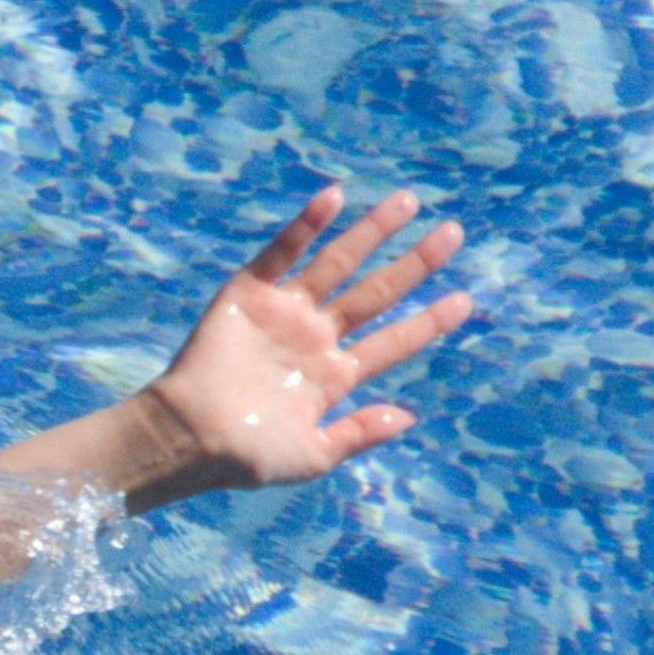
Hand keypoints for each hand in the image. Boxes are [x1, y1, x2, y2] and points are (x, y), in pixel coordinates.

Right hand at [139, 185, 475, 499]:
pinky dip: (306, 226)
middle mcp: (315, 338)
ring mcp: (284, 313)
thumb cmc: (247, 456)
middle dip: (415, 264)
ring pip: (338, 264)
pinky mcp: (249, 295)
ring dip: (372, 233)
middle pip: (377, 293)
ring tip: (408, 203)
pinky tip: (334, 198)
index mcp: (333, 376)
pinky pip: (282, 252)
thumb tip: (407, 416)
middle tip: (453, 233)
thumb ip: (358, 433)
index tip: (464, 301)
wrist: (188, 437)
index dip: (428, 321)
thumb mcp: (313, 456)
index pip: (392, 341)